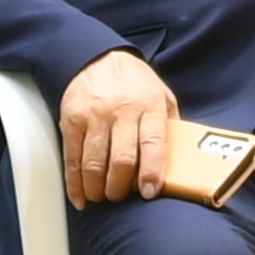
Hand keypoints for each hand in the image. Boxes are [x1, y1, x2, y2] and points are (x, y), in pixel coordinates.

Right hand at [61, 49, 181, 206]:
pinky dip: (75, 183)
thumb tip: (181, 160)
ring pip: (95, 163)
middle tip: (121, 197)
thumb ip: (170, 125)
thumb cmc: (134, 82)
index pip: (153, 142)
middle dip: (121, 187)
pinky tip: (81, 196)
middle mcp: (122, 110)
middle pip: (122, 159)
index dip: (152, 171)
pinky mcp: (72, 120)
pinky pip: (73, 158)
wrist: (97, 58)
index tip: (149, 192)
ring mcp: (95, 115)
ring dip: (98, 189)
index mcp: (149, 104)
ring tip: (103, 197)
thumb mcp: (161, 95)